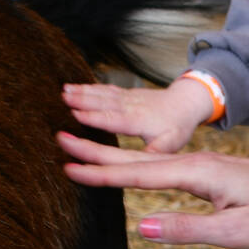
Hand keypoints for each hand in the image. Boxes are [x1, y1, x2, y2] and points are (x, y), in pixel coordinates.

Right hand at [57, 124, 248, 248]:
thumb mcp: (236, 231)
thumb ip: (188, 229)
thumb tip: (142, 227)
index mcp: (196, 174)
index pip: (138, 174)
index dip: (101, 172)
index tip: (66, 164)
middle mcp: (195, 164)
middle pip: (136, 161)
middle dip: (96, 152)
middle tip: (57, 139)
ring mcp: (202, 166)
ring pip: (148, 161)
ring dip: (112, 155)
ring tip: (81, 145)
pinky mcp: (209, 172)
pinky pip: (162, 166)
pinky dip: (137, 163)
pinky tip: (131, 167)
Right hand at [63, 79, 213, 153]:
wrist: (186, 102)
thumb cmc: (178, 126)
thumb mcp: (172, 143)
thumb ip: (156, 151)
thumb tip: (142, 163)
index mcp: (139, 120)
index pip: (114, 119)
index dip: (94, 117)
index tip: (75, 115)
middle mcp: (132, 106)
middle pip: (104, 102)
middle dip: (82, 100)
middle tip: (62, 98)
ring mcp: (128, 97)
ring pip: (103, 93)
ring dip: (83, 91)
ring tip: (63, 89)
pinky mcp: (127, 93)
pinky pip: (106, 89)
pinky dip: (90, 87)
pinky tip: (76, 86)